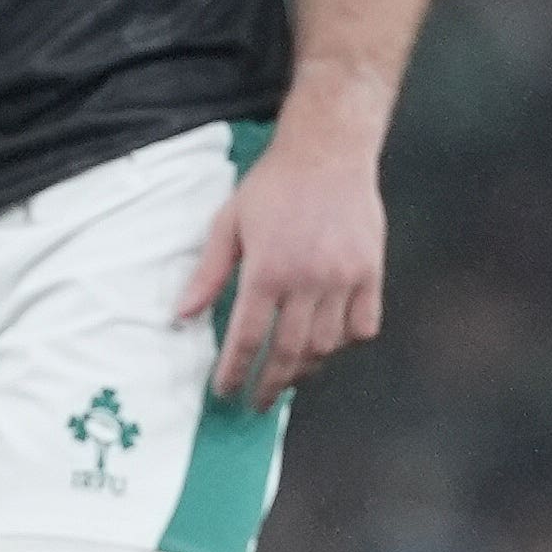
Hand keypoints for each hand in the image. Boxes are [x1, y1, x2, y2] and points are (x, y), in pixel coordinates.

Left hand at [172, 124, 384, 410]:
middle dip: (269, 384)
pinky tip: (331, 341)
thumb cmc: (273, 185)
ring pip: (327, 345)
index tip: (225, 392)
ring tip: (291, 374)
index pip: (246, 338)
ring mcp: (342, 277)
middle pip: (288, 353)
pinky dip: (347, 340)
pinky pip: (364, 325)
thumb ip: (208, 274)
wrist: (328, 150)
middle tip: (258, 401)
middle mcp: (306, 280)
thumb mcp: (229, 223)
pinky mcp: (370, 271)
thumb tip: (181, 316)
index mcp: (266, 270)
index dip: (234, 372)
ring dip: (307, 367)